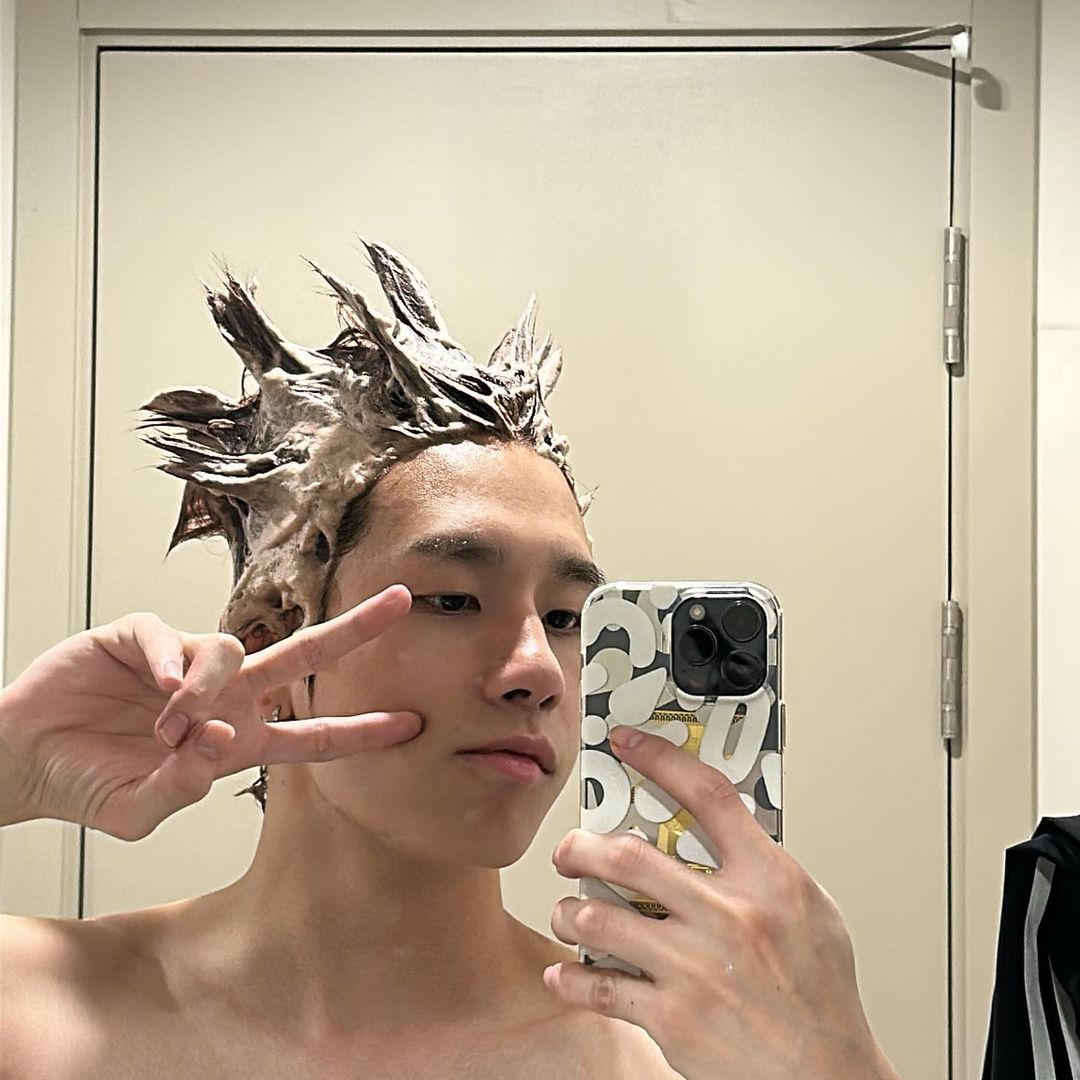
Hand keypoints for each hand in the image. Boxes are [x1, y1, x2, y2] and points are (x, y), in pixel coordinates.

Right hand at [0, 585, 420, 838]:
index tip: (411, 725)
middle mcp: (223, 696)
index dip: (361, 731)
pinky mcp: (141, 638)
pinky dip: (168, 659)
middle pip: (304, 656)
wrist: (24, 760)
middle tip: (401, 601)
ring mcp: (184, 663)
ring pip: (230, 650)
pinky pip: (170, 635)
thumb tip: (222, 736)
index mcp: (237, 740)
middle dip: (354, 630)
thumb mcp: (139, 812)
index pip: (312, 735)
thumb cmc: (88, 786)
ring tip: (166, 727)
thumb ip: (182, 788)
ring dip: (205, 690)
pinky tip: (155, 684)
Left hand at [545, 726, 899, 1079]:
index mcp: (769, 881)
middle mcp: (728, 917)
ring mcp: (695, 968)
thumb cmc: (821, 995)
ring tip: (567, 910)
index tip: (628, 744)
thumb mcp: (814, 910)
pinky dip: (572, 977)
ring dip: (570, 910)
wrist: (825, 1075)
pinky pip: (600, 987)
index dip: (661, 759)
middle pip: (630, 855)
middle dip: (583, 845)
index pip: (708, 796)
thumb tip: (719, 827)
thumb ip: (765, 864)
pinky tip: (565, 970)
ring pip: (600, 917)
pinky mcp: (672, 1018)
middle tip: (571, 849)